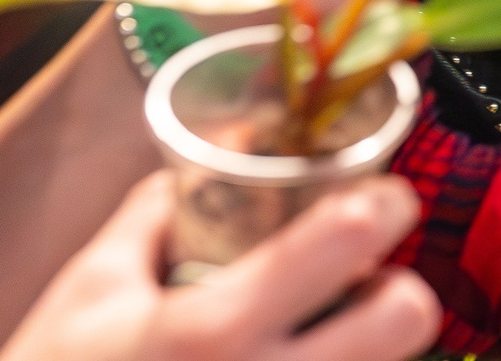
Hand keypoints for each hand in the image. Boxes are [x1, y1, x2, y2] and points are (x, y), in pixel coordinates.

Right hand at [0, 172, 436, 360]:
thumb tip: (206, 158)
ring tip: (323, 335)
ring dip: (369, 345)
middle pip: (409, 315)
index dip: (385, 203)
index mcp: (213, 327)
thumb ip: (155, 214)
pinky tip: (299, 360)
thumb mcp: (91, 290)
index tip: (383, 196)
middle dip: (397, 289)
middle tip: (362, 283)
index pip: (350, 237)